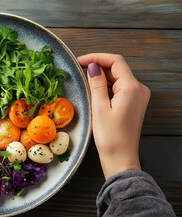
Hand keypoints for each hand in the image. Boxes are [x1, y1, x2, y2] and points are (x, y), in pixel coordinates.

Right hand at [77, 53, 150, 179]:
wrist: (120, 158)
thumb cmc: (110, 136)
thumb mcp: (99, 108)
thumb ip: (97, 84)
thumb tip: (92, 66)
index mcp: (132, 88)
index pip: (116, 61)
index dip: (97, 57)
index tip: (80, 61)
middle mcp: (139, 89)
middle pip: (118, 68)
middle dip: (98, 65)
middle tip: (79, 69)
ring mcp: (138, 97)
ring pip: (118, 77)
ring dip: (102, 75)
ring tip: (83, 77)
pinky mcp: (133, 103)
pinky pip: (120, 88)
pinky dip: (107, 85)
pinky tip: (95, 88)